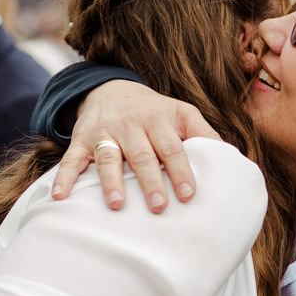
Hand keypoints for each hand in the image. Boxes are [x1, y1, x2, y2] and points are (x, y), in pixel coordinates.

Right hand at [49, 81, 218, 212]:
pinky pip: (71, 158)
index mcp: (159, 119)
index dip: (181, 169)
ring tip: (118, 205)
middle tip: (159, 206)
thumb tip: (235, 159)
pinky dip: (65, 177)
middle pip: (142, 154)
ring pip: (109, 157)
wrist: (111, 88)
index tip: (189, 194)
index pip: (173, 147)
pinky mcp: (82, 139)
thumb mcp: (182, 113)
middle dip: (150, 180)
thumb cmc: (155, 110)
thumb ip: (205, 135)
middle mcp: (131, 124)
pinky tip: (61, 197)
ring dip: (111, 181)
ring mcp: (105, 132)